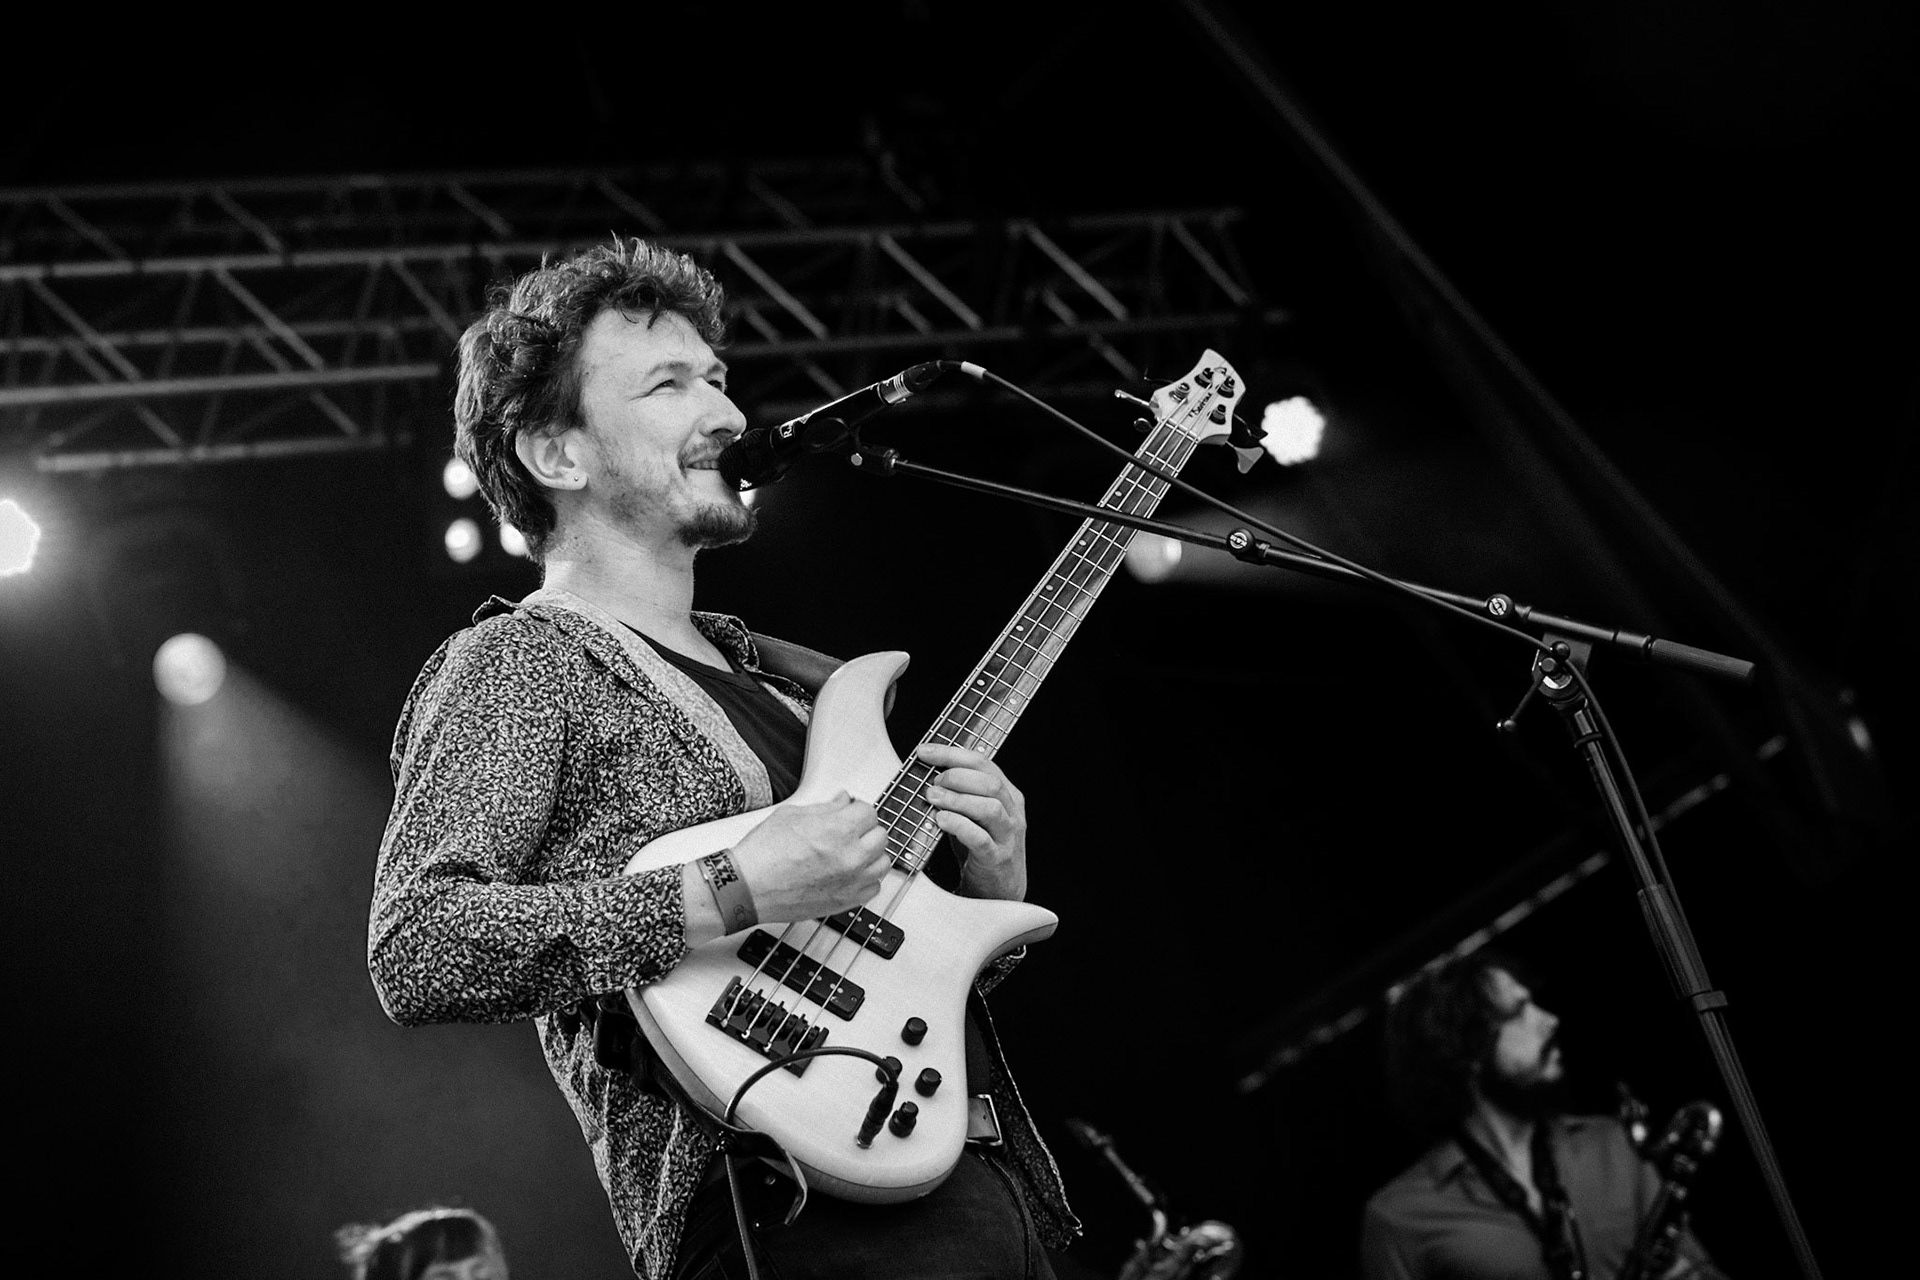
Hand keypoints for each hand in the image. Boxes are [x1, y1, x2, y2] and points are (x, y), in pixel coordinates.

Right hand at [729, 791, 890, 921]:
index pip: (869, 812)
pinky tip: (852, 874)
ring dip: (871, 854)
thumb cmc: (762, 855)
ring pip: (882, 863)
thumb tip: (842, 801)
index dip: (856, 810)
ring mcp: (850, 881)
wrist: (747, 888)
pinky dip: (866, 880)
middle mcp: (850, 856)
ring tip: (853, 852)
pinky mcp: (845, 901)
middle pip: (880, 836)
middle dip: (865, 830)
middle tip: (850, 831)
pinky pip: (873, 888)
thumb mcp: (792, 815)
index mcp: (838, 830)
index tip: (849, 813)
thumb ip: (825, 808)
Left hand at [917, 743, 1027, 900]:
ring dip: (957, 799)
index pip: (984, 763)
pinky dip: (959, 826)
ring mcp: (1007, 835)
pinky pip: (981, 839)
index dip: (952, 754)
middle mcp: (1012, 811)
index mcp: (1008, 794)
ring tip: (933, 798)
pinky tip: (941, 820)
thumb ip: (960, 793)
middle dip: (956, 776)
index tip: (925, 751)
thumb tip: (927, 772)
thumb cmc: (983, 846)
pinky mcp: (997, 858)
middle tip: (932, 782)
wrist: (999, 888)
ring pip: (990, 808)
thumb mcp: (975, 814)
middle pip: (990, 782)